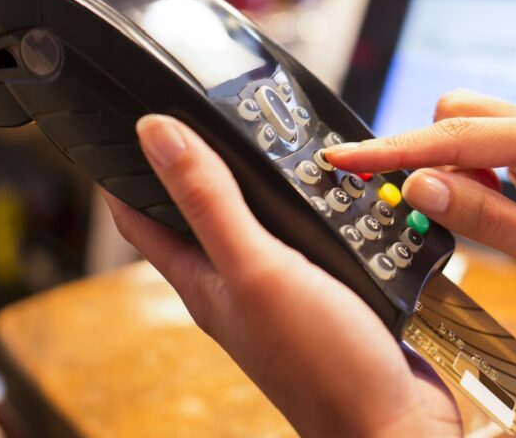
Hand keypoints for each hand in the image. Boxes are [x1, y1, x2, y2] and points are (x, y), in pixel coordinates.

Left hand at [104, 115, 460, 436]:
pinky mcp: (330, 288)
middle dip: (204, 159)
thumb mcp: (256, 269)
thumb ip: (210, 202)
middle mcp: (239, 281)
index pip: (140, 217)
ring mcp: (285, 286)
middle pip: (204, 209)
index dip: (124, 168)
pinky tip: (338, 184)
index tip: (123, 119)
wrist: (392, 424)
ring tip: (279, 134)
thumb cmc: (321, 365)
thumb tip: (156, 134)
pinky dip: (321, 203)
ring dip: (271, 178)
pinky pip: (316, 233)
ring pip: (266, 216)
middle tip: (211, 109)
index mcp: (204, 280)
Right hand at [325, 89, 515, 331]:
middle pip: (455, 115)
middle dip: (417, 153)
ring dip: (440, 166)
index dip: (396, 150)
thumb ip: (484, 218)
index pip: (459, 136)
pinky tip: (466, 206)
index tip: (345, 158)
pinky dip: (459, 174)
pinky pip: (480, 148)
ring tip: (444, 215)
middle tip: (397, 203)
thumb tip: (418, 185)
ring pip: (463, 128)